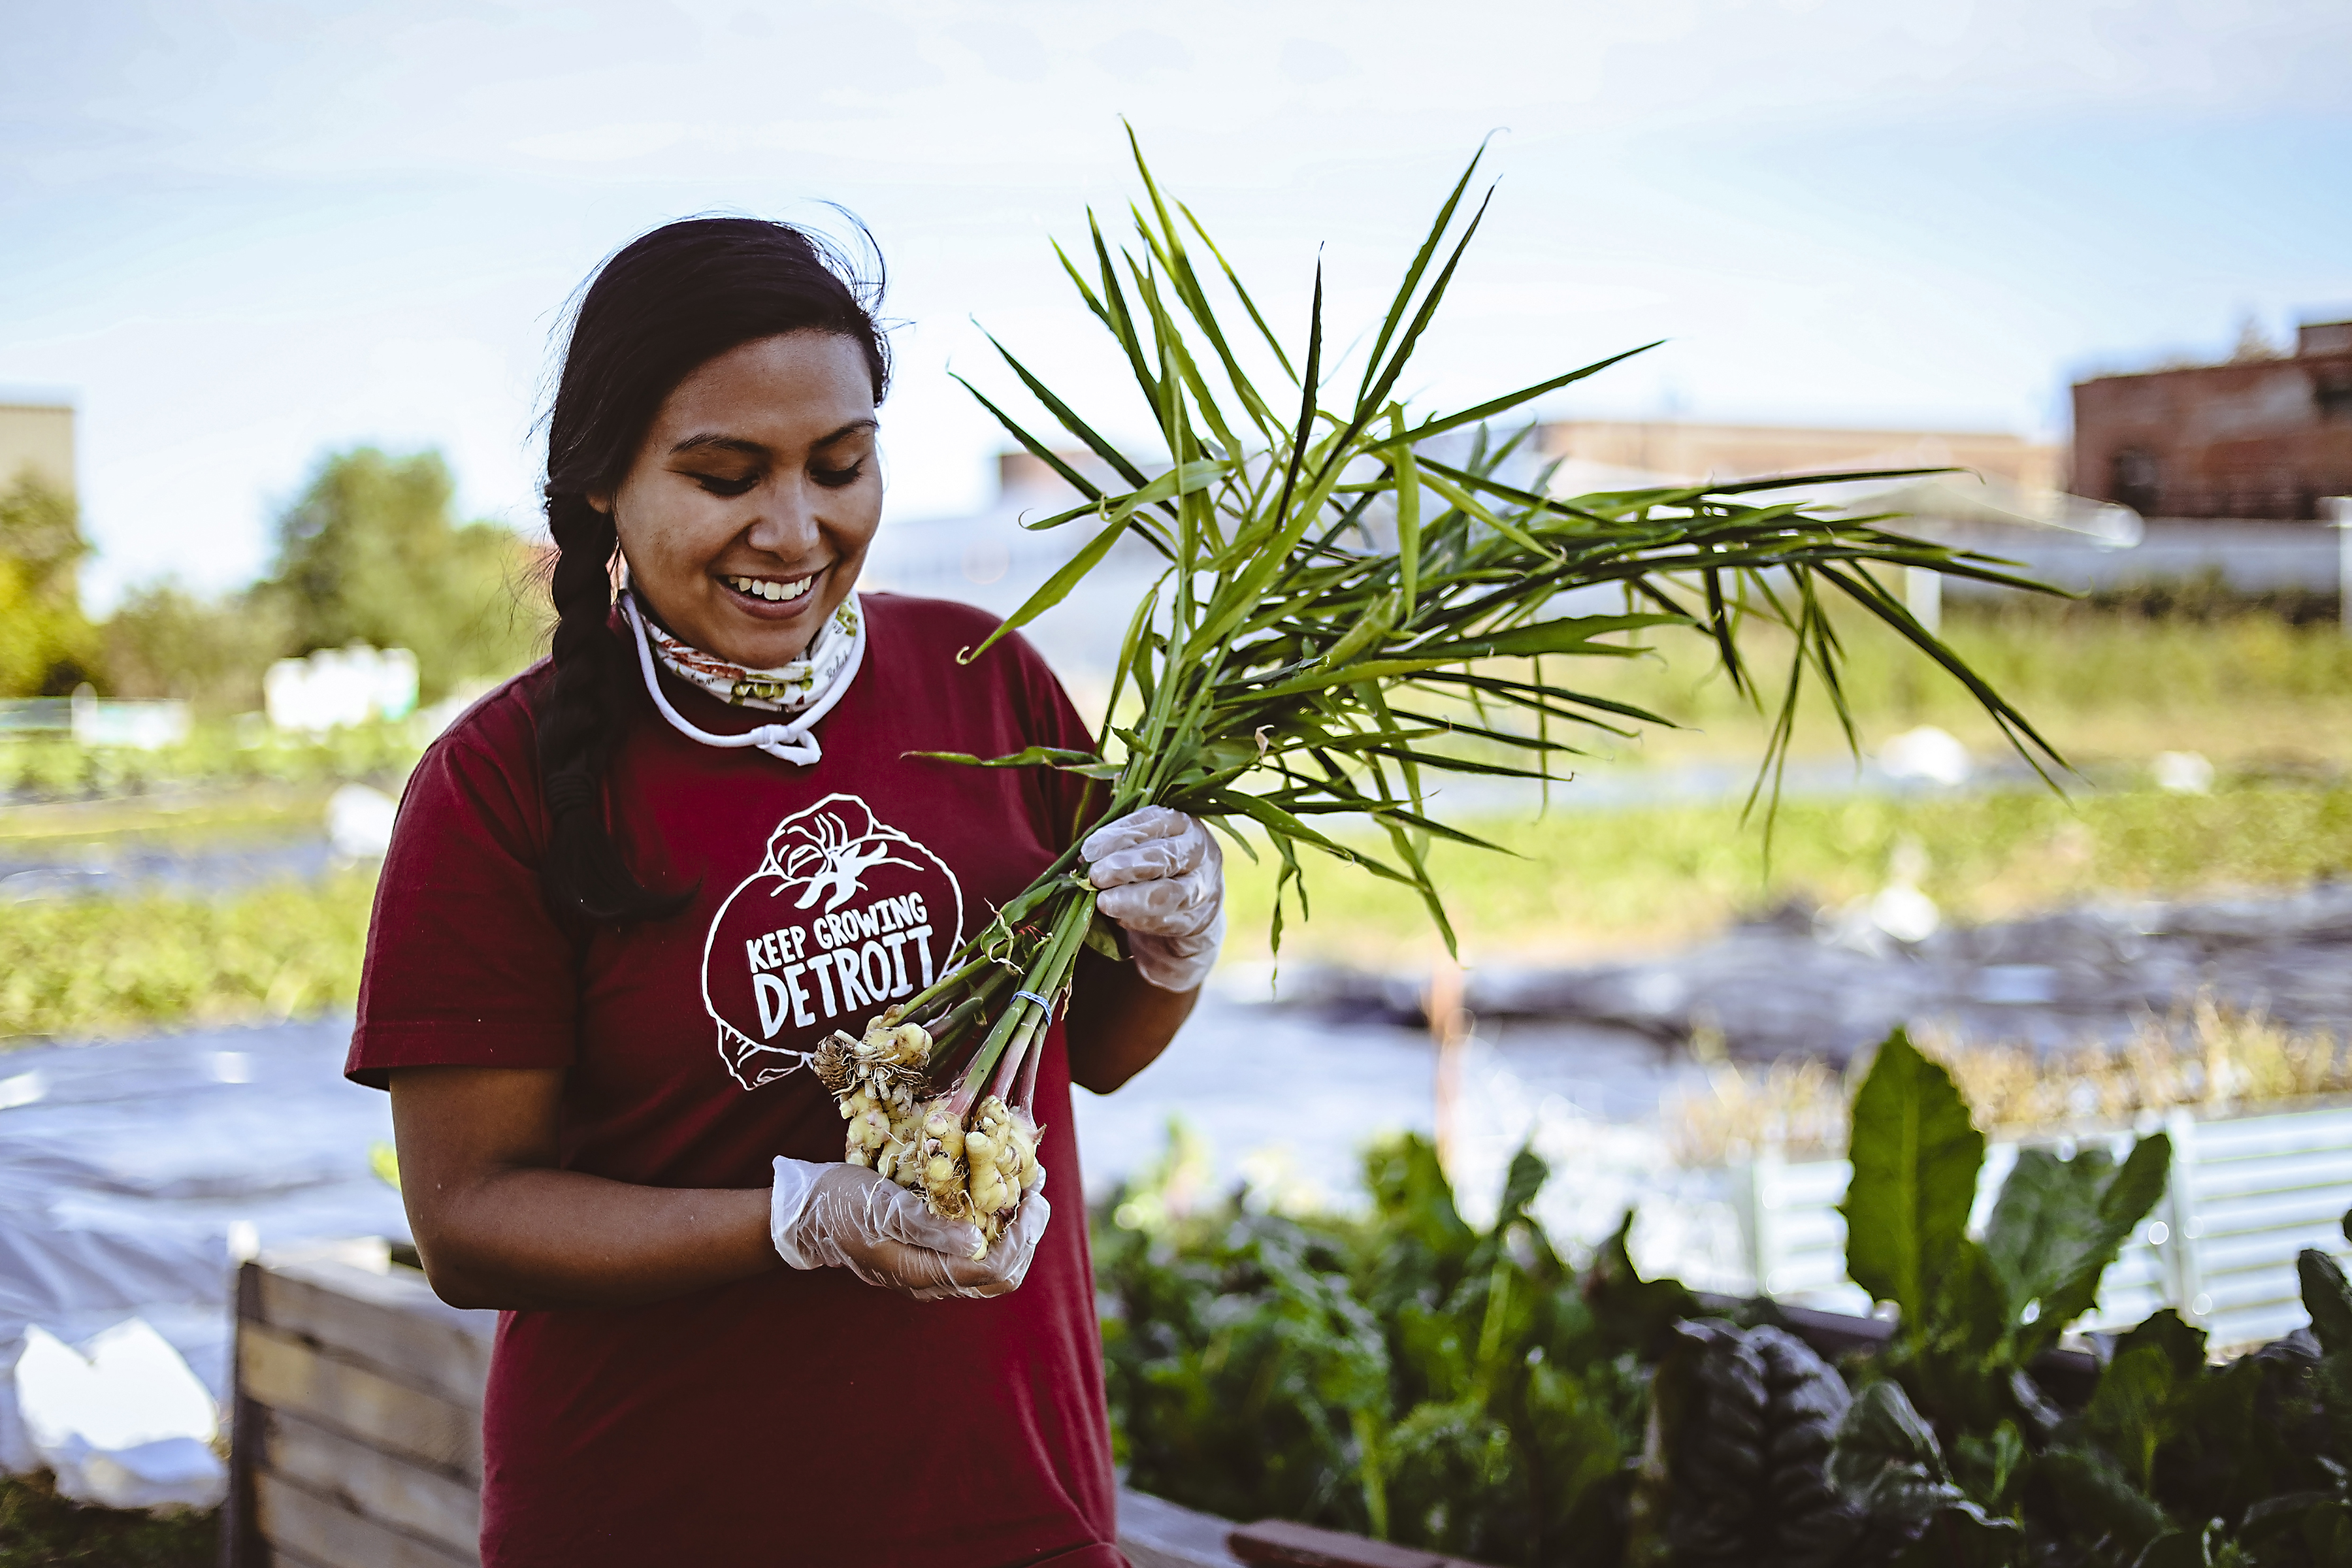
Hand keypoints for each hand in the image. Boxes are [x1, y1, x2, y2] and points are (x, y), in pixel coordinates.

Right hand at [769, 1157, 1046, 1299]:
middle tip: (1038, 1193)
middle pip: (1001, 1276)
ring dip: (1015, 1233)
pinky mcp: (926, 1258)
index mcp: (920, 1272)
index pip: (992, 1269)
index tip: (1033, 1198)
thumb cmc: (841, 1205)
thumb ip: (927, 1227)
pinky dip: (996, 1231)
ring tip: (1026, 1192)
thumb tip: (974, 1242)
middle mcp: (931, 1281)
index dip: (1022, 1237)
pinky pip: (975, 1256)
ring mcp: (929, 1272)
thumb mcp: (882, 1207)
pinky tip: (998, 1200)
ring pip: (991, 1269)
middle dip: (1027, 1236)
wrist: (806, 1215)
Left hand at [1082, 806, 1223, 991]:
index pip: (1153, 822)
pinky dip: (1138, 921)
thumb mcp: (1142, 847)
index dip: (1119, 835)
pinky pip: (1165, 922)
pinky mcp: (1196, 921)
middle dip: (1125, 866)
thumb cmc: (1157, 870)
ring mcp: (1202, 888)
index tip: (1089, 850)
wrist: (1192, 910)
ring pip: (1168, 894)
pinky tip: (1119, 918)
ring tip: (1103, 903)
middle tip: (1096, 876)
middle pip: (1164, 857)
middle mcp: (1198, 853)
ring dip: (1131, 900)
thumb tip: (1085, 856)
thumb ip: (1116, 845)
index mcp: (1183, 824)